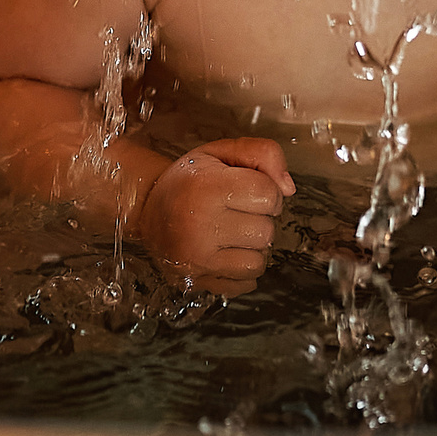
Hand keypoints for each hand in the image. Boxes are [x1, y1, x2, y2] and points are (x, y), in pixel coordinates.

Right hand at [135, 137, 295, 293]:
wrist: (148, 208)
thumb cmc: (190, 179)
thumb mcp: (221, 151)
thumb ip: (263, 154)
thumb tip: (288, 189)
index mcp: (206, 187)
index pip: (269, 195)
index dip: (267, 190)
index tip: (249, 189)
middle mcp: (199, 225)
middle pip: (265, 231)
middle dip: (259, 219)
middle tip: (237, 211)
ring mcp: (196, 259)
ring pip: (258, 262)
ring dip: (253, 248)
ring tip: (233, 233)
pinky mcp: (196, 281)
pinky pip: (244, 284)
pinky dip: (242, 270)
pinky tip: (227, 252)